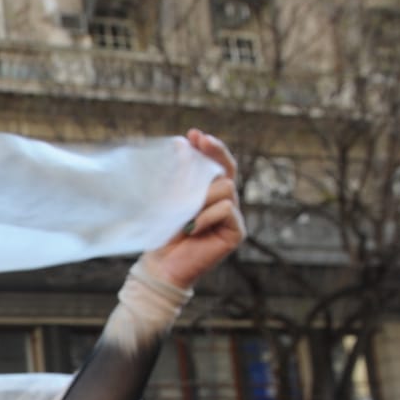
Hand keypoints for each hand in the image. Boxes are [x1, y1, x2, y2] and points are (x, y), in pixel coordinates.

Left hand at [144, 130, 243, 289]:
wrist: (162, 265)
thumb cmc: (163, 233)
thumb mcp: (169, 198)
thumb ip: (178, 175)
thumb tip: (181, 143)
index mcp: (211, 192)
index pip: (219, 164)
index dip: (212, 147)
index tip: (195, 134)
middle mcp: (226, 202)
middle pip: (224, 172)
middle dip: (205, 166)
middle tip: (194, 148)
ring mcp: (233, 217)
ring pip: (225, 188)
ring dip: (201, 197)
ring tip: (183, 214)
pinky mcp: (237, 232)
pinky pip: (226, 209)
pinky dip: (207, 215)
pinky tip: (192, 228)